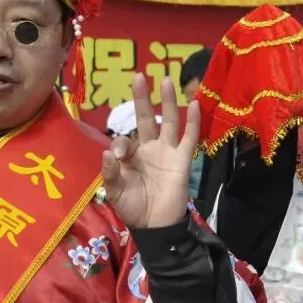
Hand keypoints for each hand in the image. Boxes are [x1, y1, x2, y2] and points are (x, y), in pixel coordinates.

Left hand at [102, 74, 198, 228]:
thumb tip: (107, 152)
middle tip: (139, 76)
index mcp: (131, 156)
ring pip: (168, 121)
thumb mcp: (115, 192)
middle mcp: (149, 149)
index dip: (120, 145)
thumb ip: (110, 173)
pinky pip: (189, 138)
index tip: (117, 158)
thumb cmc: (134, 208)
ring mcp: (167, 152)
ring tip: (166, 80)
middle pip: (146, 119)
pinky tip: (194, 103)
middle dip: (143, 98)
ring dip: (167, 101)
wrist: (155, 226)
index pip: (125, 139)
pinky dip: (193, 121)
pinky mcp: (182, 160)